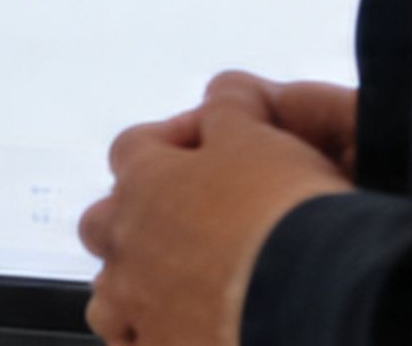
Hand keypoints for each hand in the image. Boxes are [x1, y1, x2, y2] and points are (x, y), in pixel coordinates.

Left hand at [79, 72, 355, 345]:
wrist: (308, 304)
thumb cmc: (282, 217)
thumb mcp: (262, 140)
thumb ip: (233, 109)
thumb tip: (223, 91)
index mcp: (148, 184)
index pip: (134, 148)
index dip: (171, 144)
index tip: (211, 150)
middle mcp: (129, 246)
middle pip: (103, 224)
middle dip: (136, 222)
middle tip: (191, 228)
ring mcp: (138, 308)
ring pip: (110, 295)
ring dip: (137, 289)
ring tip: (184, 292)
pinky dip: (150, 339)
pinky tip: (183, 334)